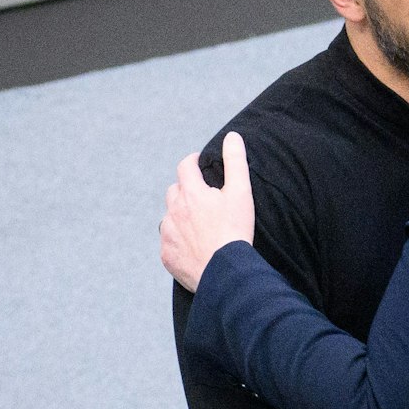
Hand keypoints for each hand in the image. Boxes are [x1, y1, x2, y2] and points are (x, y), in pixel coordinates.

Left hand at [161, 131, 254, 291]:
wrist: (225, 272)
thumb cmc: (235, 231)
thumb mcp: (241, 193)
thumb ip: (236, 162)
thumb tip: (232, 136)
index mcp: (191, 193)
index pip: (186, 166)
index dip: (193, 162)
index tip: (200, 165)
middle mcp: (174, 210)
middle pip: (174, 191)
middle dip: (186, 190)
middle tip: (203, 199)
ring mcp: (168, 233)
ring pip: (170, 217)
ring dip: (181, 216)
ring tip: (200, 226)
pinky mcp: (166, 255)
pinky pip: (169, 242)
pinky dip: (178, 240)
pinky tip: (194, 247)